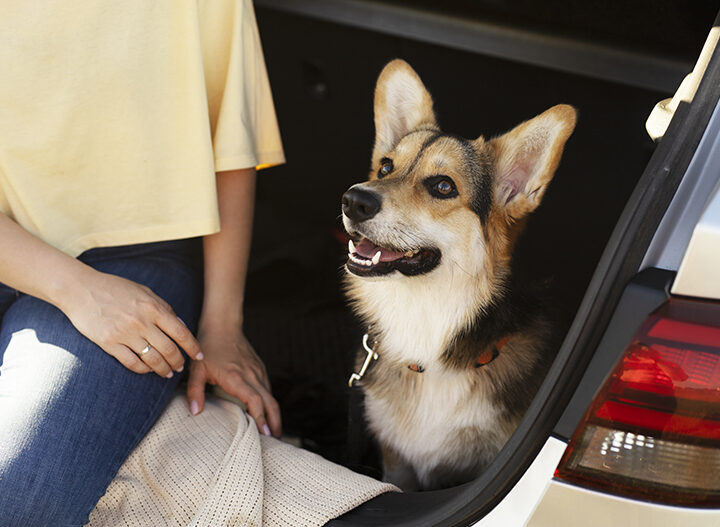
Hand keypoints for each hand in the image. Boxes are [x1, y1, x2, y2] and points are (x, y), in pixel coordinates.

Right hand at [62, 269, 202, 376]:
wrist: (82, 290)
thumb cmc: (115, 289)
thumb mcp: (144, 292)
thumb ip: (163, 308)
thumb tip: (181, 325)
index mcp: (153, 308)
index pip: (180, 332)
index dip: (192, 347)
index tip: (198, 355)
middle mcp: (141, 322)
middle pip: (168, 349)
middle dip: (178, 361)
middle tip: (181, 367)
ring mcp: (125, 334)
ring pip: (152, 359)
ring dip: (163, 369)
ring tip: (167, 373)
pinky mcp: (109, 343)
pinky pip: (131, 363)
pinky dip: (143, 369)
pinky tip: (148, 370)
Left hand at [186, 326, 281, 436]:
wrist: (223, 325)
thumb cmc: (208, 347)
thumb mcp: (196, 368)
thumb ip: (195, 390)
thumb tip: (195, 412)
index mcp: (236, 377)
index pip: (254, 400)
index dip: (260, 418)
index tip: (263, 434)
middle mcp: (251, 375)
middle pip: (270, 402)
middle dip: (274, 422)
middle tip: (274, 440)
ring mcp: (258, 371)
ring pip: (271, 396)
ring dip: (274, 414)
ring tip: (272, 432)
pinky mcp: (259, 368)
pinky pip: (267, 388)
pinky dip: (270, 403)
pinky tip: (267, 412)